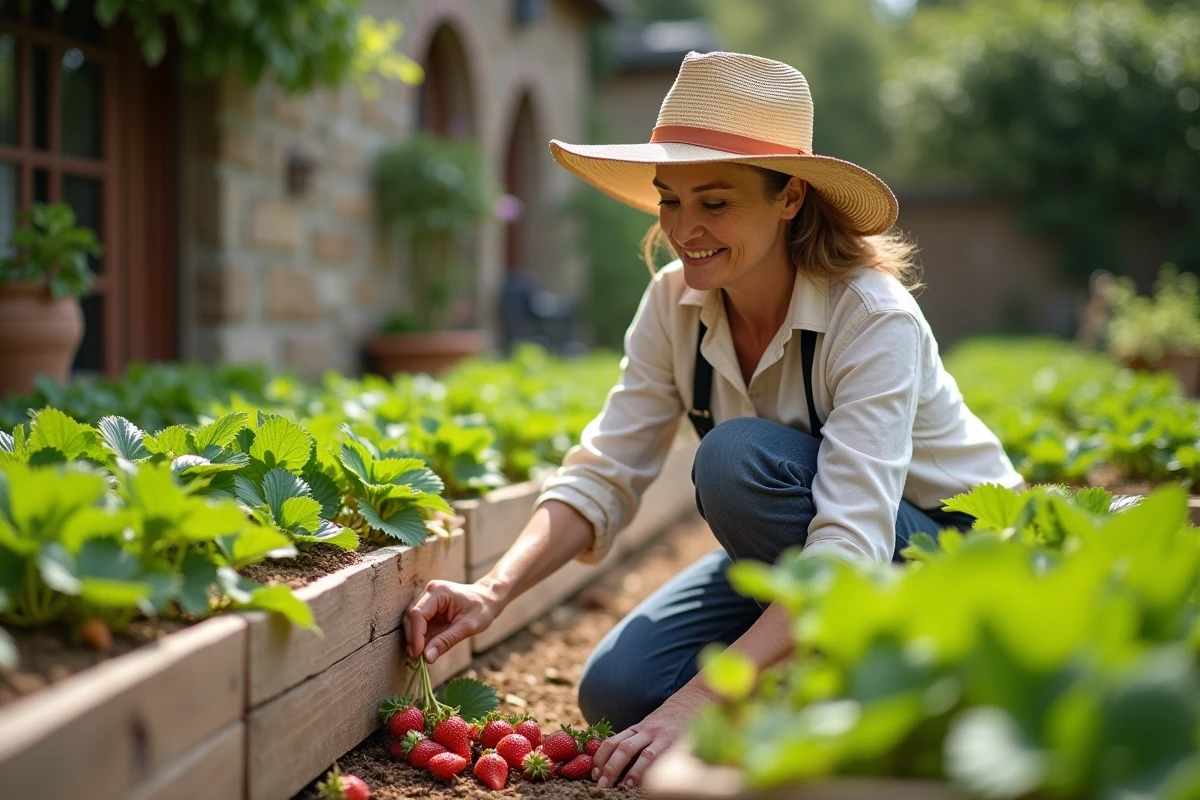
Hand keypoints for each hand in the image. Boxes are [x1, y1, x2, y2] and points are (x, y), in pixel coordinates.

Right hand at [403, 579, 501, 662]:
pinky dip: (421, 638)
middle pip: (411, 617)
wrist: (488, 599)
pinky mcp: (429, 609)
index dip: (415, 635)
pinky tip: (426, 649)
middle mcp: (429, 593)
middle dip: (414, 639)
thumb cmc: (482, 609)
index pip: (418, 614)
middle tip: (420, 658)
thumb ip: (446, 641)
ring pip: (412, 622)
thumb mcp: (468, 627)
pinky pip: (420, 624)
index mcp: (438, 592)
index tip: (418, 654)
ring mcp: (428, 600)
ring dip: (415, 639)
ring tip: (422, 656)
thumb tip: (427, 658)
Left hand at [590, 682, 715, 788]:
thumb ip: (636, 740)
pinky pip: (666, 758)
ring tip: (625, 786)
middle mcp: (648, 731)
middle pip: (624, 749)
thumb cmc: (670, 719)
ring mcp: (664, 738)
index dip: (601, 757)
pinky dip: (657, 771)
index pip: (613, 742)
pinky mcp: (679, 744)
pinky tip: (651, 782)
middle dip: (611, 768)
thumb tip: (615, 763)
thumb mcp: (650, 726)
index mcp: (638, 728)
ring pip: (644, 755)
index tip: (593, 772)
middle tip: (602, 784)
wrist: (695, 700)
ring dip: (633, 772)